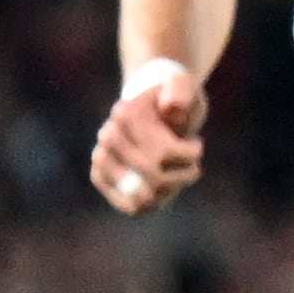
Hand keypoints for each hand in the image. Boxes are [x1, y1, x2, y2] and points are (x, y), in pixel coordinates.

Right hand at [90, 61, 206, 215]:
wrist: (156, 110)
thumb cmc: (175, 99)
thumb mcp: (185, 88)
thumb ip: (181, 92)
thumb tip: (172, 108)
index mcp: (126, 113)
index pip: (166, 152)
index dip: (190, 154)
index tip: (194, 143)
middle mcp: (107, 135)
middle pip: (154, 176)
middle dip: (182, 175)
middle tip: (191, 165)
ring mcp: (100, 157)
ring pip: (142, 195)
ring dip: (168, 190)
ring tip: (176, 175)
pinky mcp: (99, 177)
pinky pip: (128, 205)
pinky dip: (151, 203)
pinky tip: (161, 190)